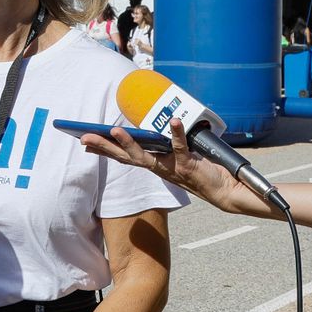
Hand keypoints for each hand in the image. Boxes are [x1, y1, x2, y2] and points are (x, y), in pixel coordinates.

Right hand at [81, 118, 249, 213]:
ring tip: (114, 130)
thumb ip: (167, 144)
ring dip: (129, 143)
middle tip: (84, 137)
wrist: (227, 190)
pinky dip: (176, 133)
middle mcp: (159, 168)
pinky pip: (180, 147)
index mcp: (155, 164)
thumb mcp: (180, 154)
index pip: (124, 156)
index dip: (104, 149)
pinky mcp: (188, 166)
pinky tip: (173, 120)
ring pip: (145, 157)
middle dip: (104, 147)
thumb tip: (156, 123)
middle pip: (126, 157)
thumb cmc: (204, 170)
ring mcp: (172, 168)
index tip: (84, 141)